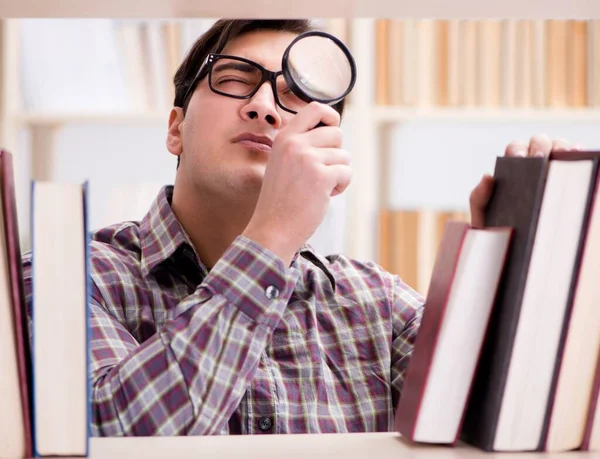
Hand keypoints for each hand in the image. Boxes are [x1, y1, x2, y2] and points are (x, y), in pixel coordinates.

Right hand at [243, 102, 351, 265]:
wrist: (273, 228)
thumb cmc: (281, 200)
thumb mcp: (282, 163)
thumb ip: (301, 146)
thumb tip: (332, 131)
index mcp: (284, 138)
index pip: (314, 109)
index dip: (330, 117)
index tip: (332, 129)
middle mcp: (295, 144)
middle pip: (336, 133)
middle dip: (336, 154)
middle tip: (322, 172)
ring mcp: (308, 159)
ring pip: (344, 155)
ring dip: (338, 173)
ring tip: (320, 187)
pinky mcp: (321, 176)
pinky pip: (347, 172)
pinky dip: (341, 186)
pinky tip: (325, 196)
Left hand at [469, 134, 582, 227]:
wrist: (510, 244)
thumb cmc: (495, 224)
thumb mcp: (482, 211)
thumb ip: (479, 195)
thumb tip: (488, 176)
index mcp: (511, 166)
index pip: (516, 148)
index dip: (519, 149)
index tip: (520, 159)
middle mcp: (533, 162)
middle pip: (540, 143)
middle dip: (541, 147)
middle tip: (540, 159)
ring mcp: (552, 168)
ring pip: (561, 148)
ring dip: (562, 150)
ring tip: (560, 161)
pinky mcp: (568, 178)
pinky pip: (575, 164)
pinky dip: (576, 161)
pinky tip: (575, 169)